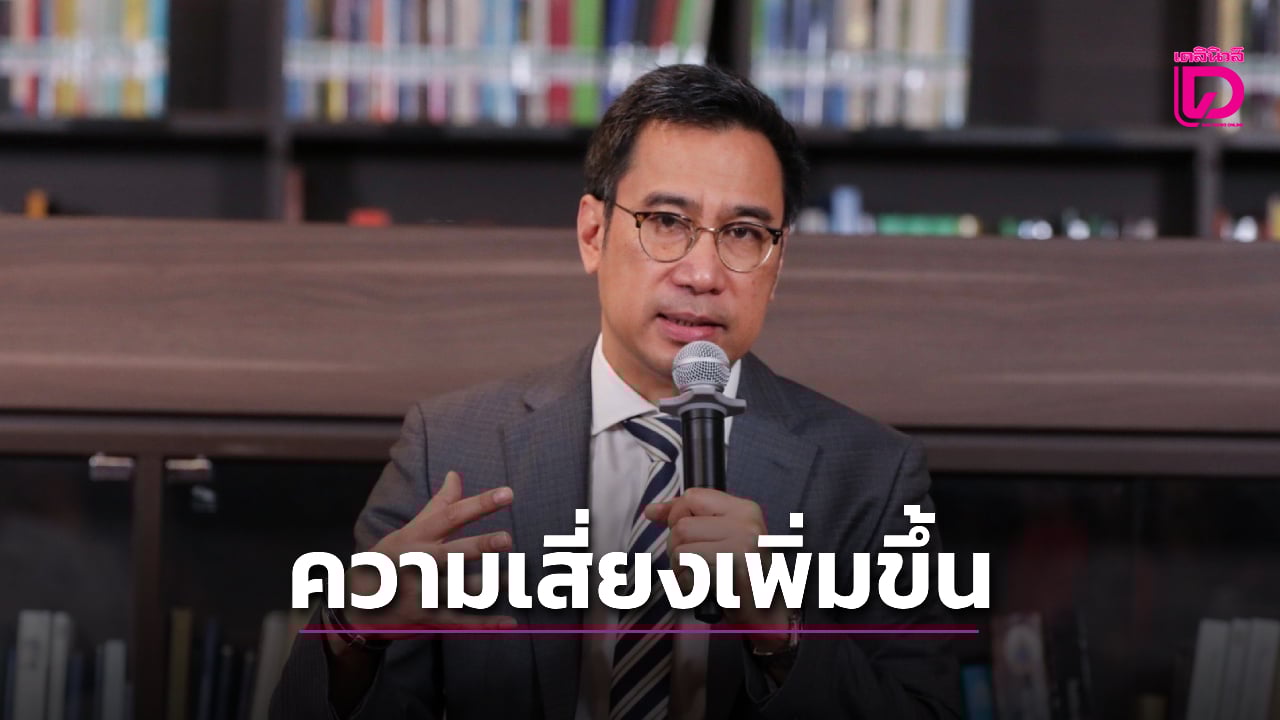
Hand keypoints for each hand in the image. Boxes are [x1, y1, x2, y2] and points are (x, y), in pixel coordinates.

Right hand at [342, 471, 515, 639]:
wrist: (355, 608)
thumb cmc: (387, 561)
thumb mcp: (406, 531)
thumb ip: (437, 506)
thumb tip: (455, 474)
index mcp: (415, 538)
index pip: (450, 516)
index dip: (479, 504)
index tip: (508, 493)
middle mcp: (417, 564)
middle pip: (451, 553)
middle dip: (479, 546)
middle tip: (508, 538)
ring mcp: (421, 593)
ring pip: (458, 590)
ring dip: (486, 586)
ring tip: (513, 580)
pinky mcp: (427, 618)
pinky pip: (460, 621)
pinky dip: (486, 624)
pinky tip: (511, 623)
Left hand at [644, 488, 789, 646]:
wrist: (768, 613)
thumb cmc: (739, 574)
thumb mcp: (720, 536)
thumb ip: (686, 518)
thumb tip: (651, 510)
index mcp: (745, 509)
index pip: (692, 496)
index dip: (677, 517)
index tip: (686, 536)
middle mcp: (747, 523)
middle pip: (681, 526)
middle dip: (677, 549)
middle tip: (697, 564)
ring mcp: (743, 546)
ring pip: (680, 549)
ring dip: (682, 569)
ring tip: (701, 576)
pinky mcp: (734, 570)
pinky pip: (689, 573)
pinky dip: (689, 585)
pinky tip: (706, 588)